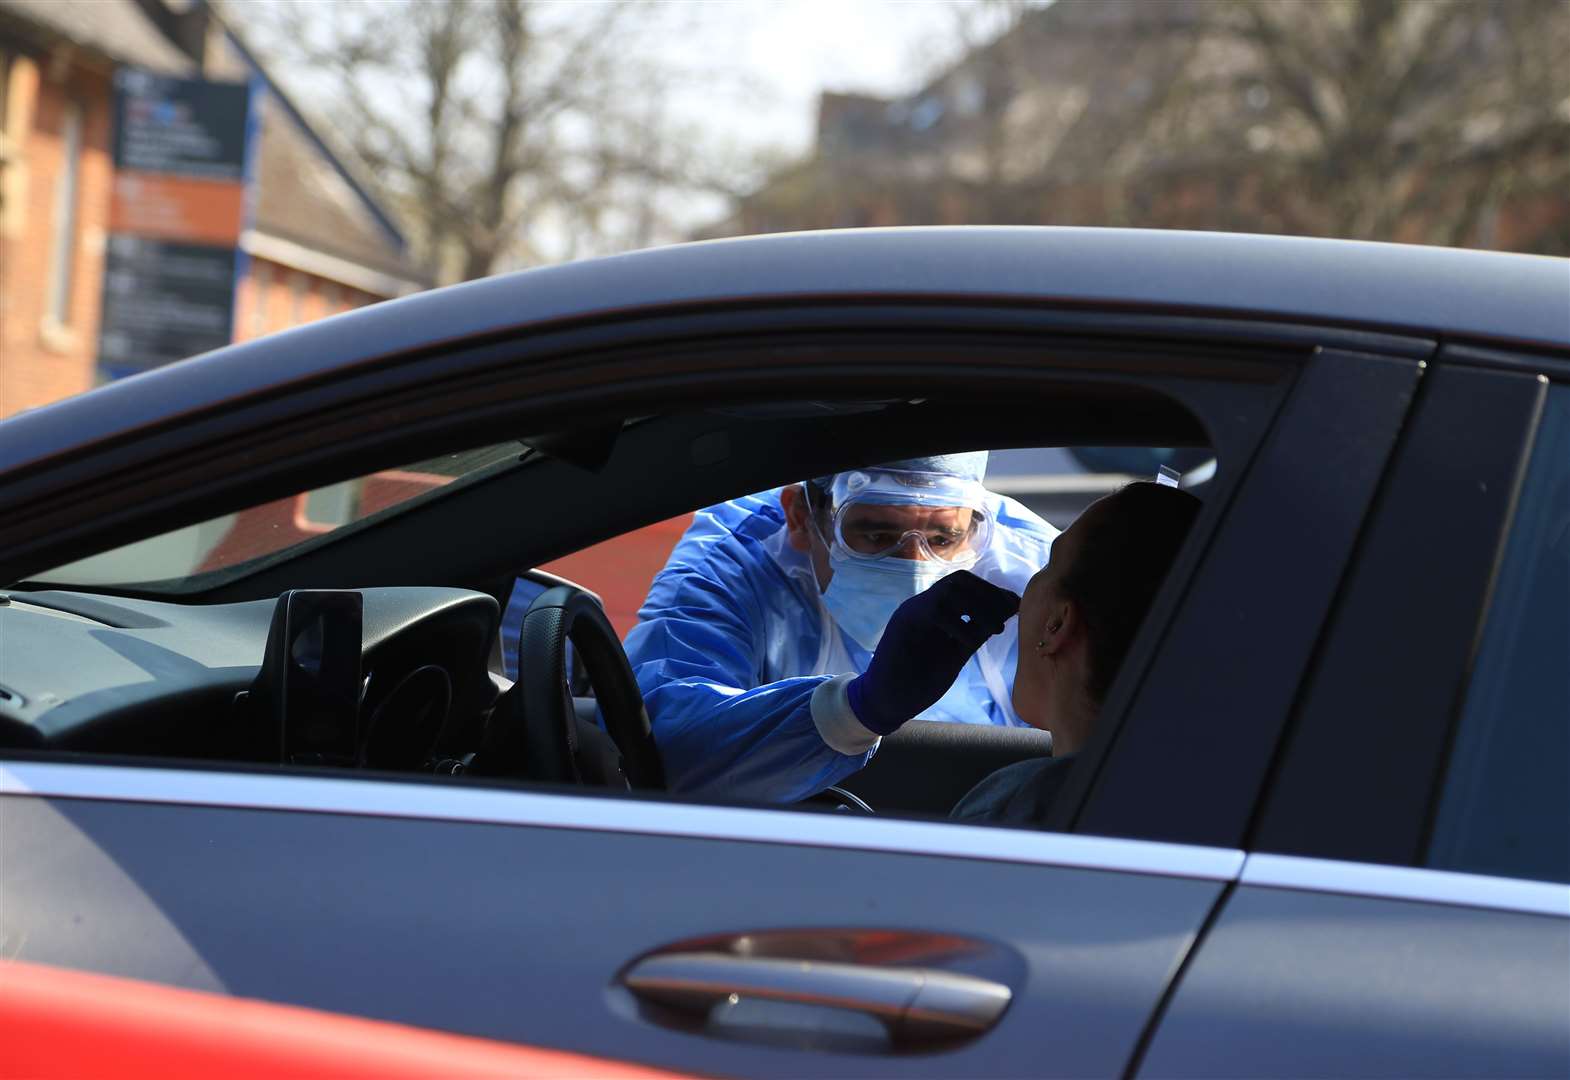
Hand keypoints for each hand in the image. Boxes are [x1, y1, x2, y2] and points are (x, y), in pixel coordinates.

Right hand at [846, 570, 1019, 735]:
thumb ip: (976, 633)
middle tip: (1008, 613)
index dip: (992, 592)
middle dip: (989, 593)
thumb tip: (1006, 612)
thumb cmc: (919, 681)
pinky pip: (935, 611)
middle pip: (960, 580)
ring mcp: (911, 612)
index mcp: (935, 611)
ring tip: (994, 629)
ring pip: (949, 590)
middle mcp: (922, 605)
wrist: (885, 702)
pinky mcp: (903, 624)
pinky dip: (958, 625)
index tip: (1014, 606)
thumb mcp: (957, 654)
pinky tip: (968, 644)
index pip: (966, 585)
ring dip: (978, 605)